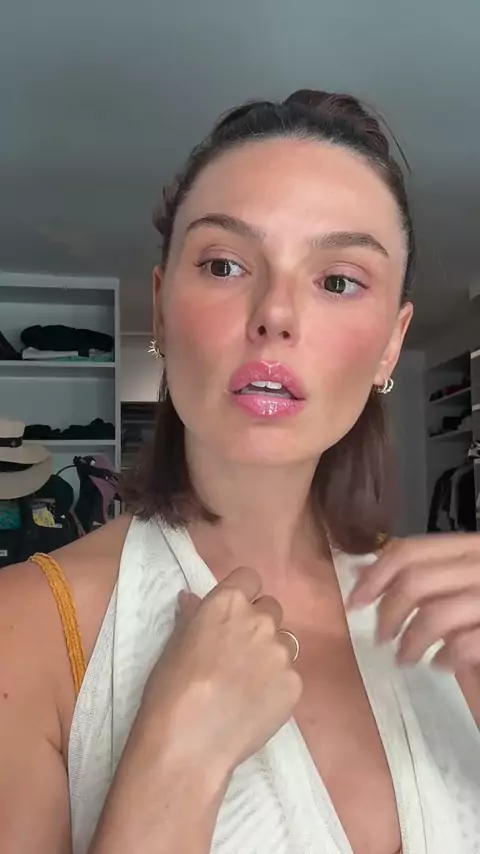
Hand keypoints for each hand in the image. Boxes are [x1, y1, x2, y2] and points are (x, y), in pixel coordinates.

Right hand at [139, 567, 301, 774]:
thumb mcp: (175, 644)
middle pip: (271, 608)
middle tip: (239, 652)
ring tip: (248, 683)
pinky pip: (290, 676)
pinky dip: (277, 686)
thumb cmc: (170, 688)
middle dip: (259, 623)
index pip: (249, 578)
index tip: (232, 614)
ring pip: (284, 642)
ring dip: (270, 654)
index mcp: (228, 602)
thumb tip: (193, 599)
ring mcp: (282, 652)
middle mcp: (261, 620)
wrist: (190, 741)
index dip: (243, 594)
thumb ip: (193, 616)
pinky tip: (256, 705)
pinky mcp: (295, 684)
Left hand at [348, 533, 479, 670]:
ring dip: (411, 642)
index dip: (376, 574)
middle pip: (416, 581)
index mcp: (473, 546)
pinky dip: (443, 658)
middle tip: (381, 638)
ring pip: (435, 615)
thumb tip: (360, 570)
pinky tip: (440, 665)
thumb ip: (418, 578)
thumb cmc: (477, 619)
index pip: (411, 549)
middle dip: (388, 613)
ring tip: (406, 658)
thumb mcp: (451, 591)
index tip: (356, 600)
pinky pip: (462, 644)